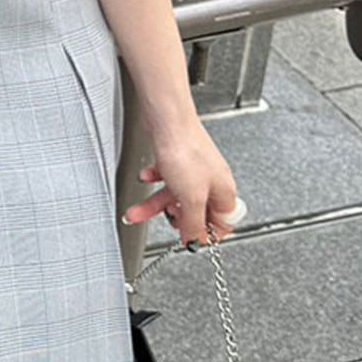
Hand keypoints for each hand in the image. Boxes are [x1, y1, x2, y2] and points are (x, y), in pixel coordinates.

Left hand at [121, 119, 239, 247]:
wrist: (168, 120)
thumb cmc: (185, 152)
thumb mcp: (191, 198)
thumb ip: (193, 223)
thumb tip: (194, 241)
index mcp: (224, 192)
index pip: (222, 223)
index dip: (207, 234)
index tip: (190, 241)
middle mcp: (212, 181)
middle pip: (194, 211)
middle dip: (174, 218)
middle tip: (164, 221)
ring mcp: (195, 170)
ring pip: (175, 196)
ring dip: (154, 205)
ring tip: (136, 211)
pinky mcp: (179, 161)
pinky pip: (167, 179)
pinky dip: (155, 181)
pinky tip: (147, 177)